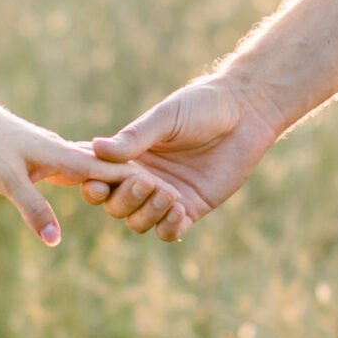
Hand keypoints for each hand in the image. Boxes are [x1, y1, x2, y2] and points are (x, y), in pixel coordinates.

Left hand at [0, 98, 191, 245]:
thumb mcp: (6, 181)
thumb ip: (33, 208)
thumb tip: (55, 240)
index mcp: (63, 156)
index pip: (113, 172)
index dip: (141, 186)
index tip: (171, 198)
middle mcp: (64, 152)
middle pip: (110, 171)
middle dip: (139, 186)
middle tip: (171, 202)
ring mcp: (54, 153)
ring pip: (95, 170)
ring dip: (120, 182)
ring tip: (146, 197)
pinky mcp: (41, 156)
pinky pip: (76, 170)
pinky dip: (94, 180)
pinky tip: (93, 184)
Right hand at [80, 73, 284, 241]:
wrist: (245, 113)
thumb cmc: (202, 106)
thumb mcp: (166, 119)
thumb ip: (135, 137)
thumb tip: (97, 147)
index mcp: (130, 155)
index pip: (99, 177)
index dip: (92, 184)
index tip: (96, 183)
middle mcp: (143, 178)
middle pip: (115, 206)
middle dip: (125, 199)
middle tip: (146, 182)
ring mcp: (166, 196)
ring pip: (138, 222)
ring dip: (147, 213)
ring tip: (170, 194)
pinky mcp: (191, 208)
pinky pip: (169, 231)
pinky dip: (168, 227)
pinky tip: (179, 211)